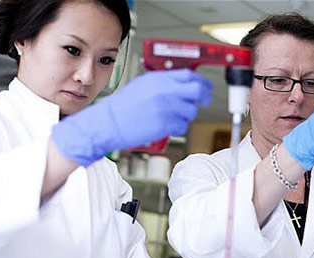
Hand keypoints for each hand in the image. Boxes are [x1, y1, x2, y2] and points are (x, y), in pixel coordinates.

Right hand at [52, 69, 212, 165]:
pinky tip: (167, 127)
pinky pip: (182, 126)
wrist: (108, 122)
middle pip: (197, 90)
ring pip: (191, 111)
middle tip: (204, 101)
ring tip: (173, 117)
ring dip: (187, 115)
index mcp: (158, 79)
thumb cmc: (123, 107)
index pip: (189, 75)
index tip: (205, 87)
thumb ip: (163, 83)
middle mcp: (164, 91)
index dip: (202, 81)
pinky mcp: (165, 124)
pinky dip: (178, 128)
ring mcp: (165, 107)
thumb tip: (181, 83)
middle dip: (204, 96)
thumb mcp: (142, 85)